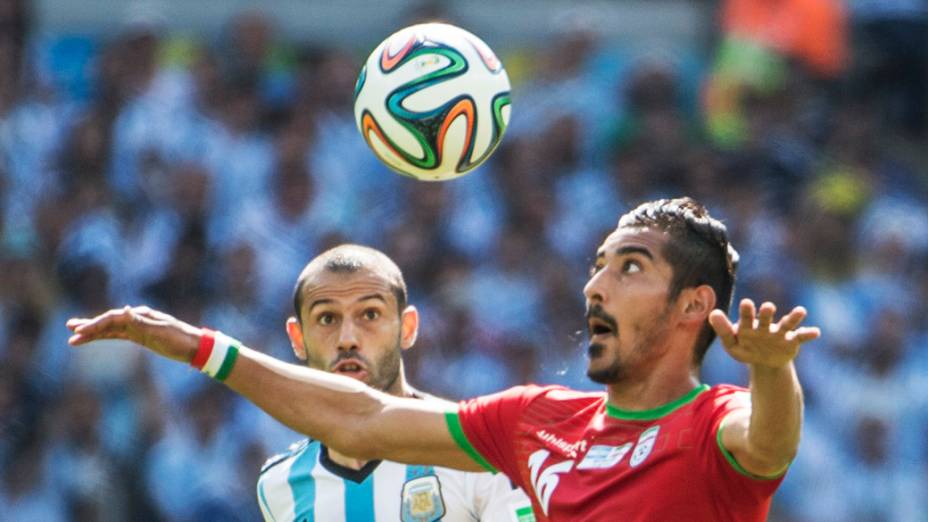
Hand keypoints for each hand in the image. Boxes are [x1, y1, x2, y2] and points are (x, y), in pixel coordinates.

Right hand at [66, 306, 201, 362]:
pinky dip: (105, 337)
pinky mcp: (140, 336)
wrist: (194, 346)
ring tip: (74, 336)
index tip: (80, 332)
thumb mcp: (160, 331)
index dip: (95, 324)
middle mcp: (137, 318)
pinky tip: (94, 338)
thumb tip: (125, 309)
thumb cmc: (179, 338)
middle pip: (108, 321)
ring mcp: (137, 327)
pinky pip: (117, 336)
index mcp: (140, 315)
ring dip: (93, 332)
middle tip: (69, 328)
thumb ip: (140, 322)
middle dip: (89, 325)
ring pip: (110, 329)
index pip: (113, 318)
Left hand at [708, 299, 820, 368]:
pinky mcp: (792, 342)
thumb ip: (723, 330)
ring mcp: (779, 333)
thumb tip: (712, 313)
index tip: (746, 303)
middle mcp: (765, 326)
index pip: (746, 317)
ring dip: (794, 317)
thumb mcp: (732, 344)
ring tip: (801, 310)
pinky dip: (808, 334)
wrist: (763, 362)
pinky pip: (801, 337)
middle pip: (766, 318)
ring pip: (787, 324)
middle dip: (767, 313)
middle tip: (768, 307)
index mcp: (749, 325)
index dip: (747, 311)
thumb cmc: (746, 348)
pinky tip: (816, 332)